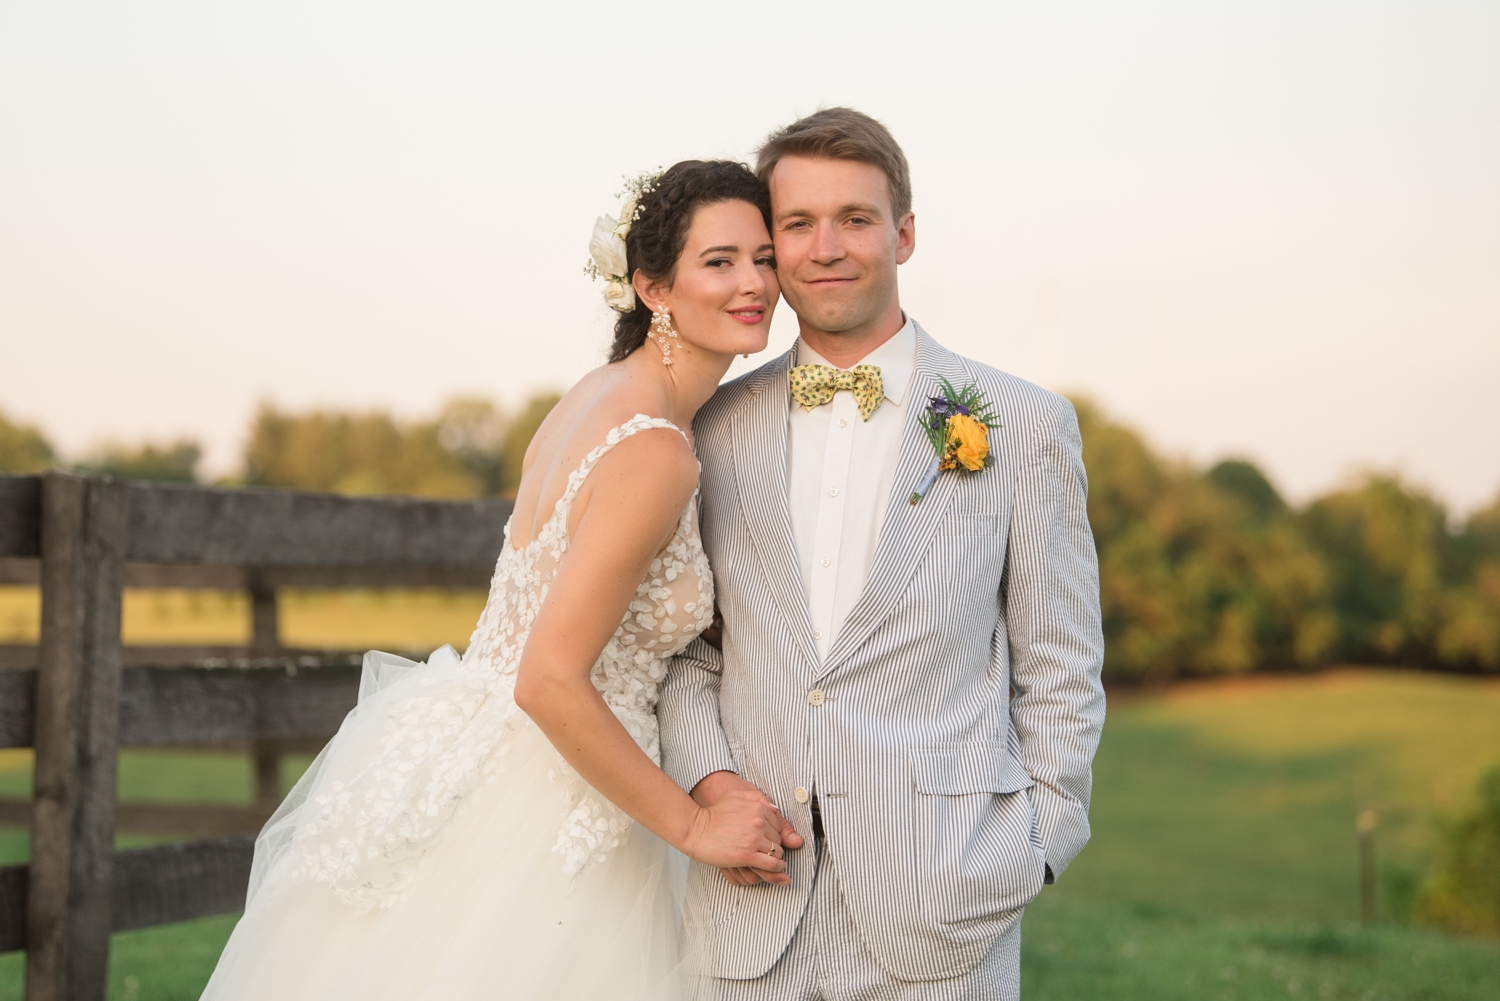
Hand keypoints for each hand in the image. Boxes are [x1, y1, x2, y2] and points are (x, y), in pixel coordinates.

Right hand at [690, 771, 805, 885]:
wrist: (695, 829)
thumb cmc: (713, 814)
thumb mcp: (735, 797)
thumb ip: (757, 799)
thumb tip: (776, 809)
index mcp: (759, 808)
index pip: (779, 826)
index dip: (774, 835)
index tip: (767, 841)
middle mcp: (759, 822)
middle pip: (779, 840)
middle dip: (774, 848)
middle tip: (764, 853)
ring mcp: (753, 839)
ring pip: (778, 853)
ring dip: (776, 860)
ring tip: (770, 863)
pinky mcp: (747, 855)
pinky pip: (771, 865)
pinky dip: (777, 869)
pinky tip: (775, 870)